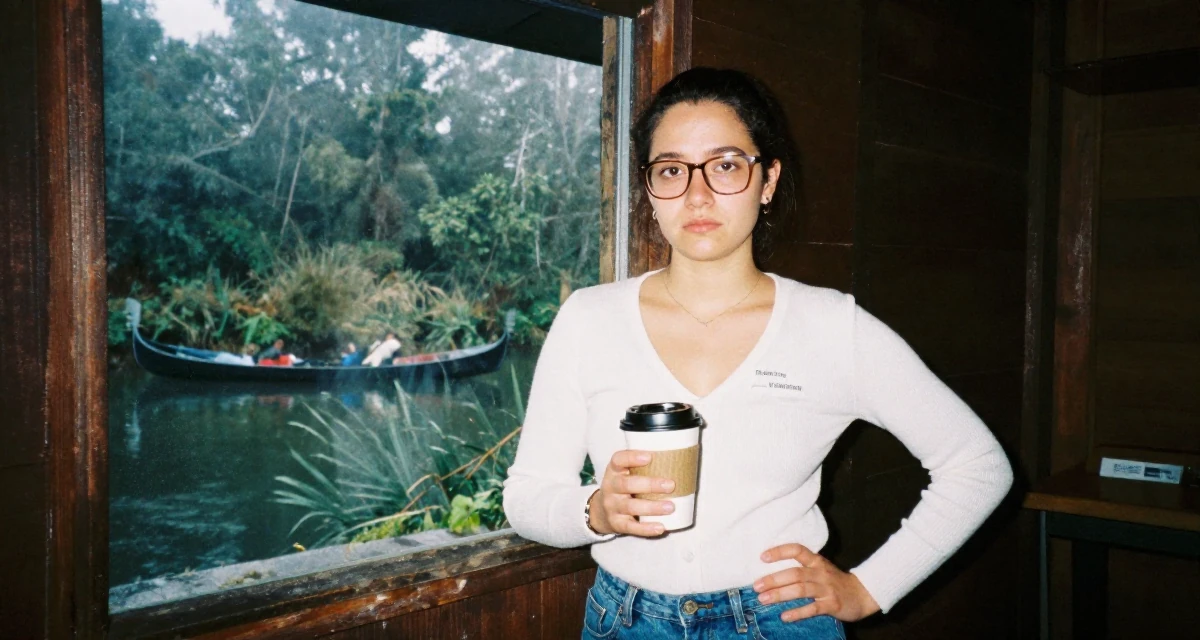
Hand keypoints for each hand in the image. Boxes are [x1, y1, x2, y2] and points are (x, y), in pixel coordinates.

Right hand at [588, 450, 676, 536]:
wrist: (601, 512)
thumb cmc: (623, 488)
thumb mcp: (625, 474)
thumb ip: (643, 468)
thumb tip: (679, 462)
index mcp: (614, 471)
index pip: (618, 460)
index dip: (632, 458)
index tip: (649, 457)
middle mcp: (610, 487)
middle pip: (626, 484)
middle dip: (650, 485)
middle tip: (671, 485)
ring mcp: (612, 507)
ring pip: (631, 507)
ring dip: (652, 507)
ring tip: (671, 507)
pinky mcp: (617, 523)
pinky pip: (631, 527)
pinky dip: (646, 528)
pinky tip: (660, 527)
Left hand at [753, 544, 879, 622]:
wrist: (862, 595)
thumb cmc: (835, 582)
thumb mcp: (820, 569)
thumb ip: (802, 569)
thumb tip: (772, 575)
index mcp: (816, 561)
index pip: (797, 550)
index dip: (780, 551)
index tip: (762, 557)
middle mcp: (820, 573)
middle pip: (795, 573)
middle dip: (774, 579)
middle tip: (756, 586)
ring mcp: (827, 589)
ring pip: (801, 590)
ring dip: (780, 594)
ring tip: (763, 600)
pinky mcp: (832, 604)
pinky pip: (813, 608)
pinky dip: (798, 612)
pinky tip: (784, 616)